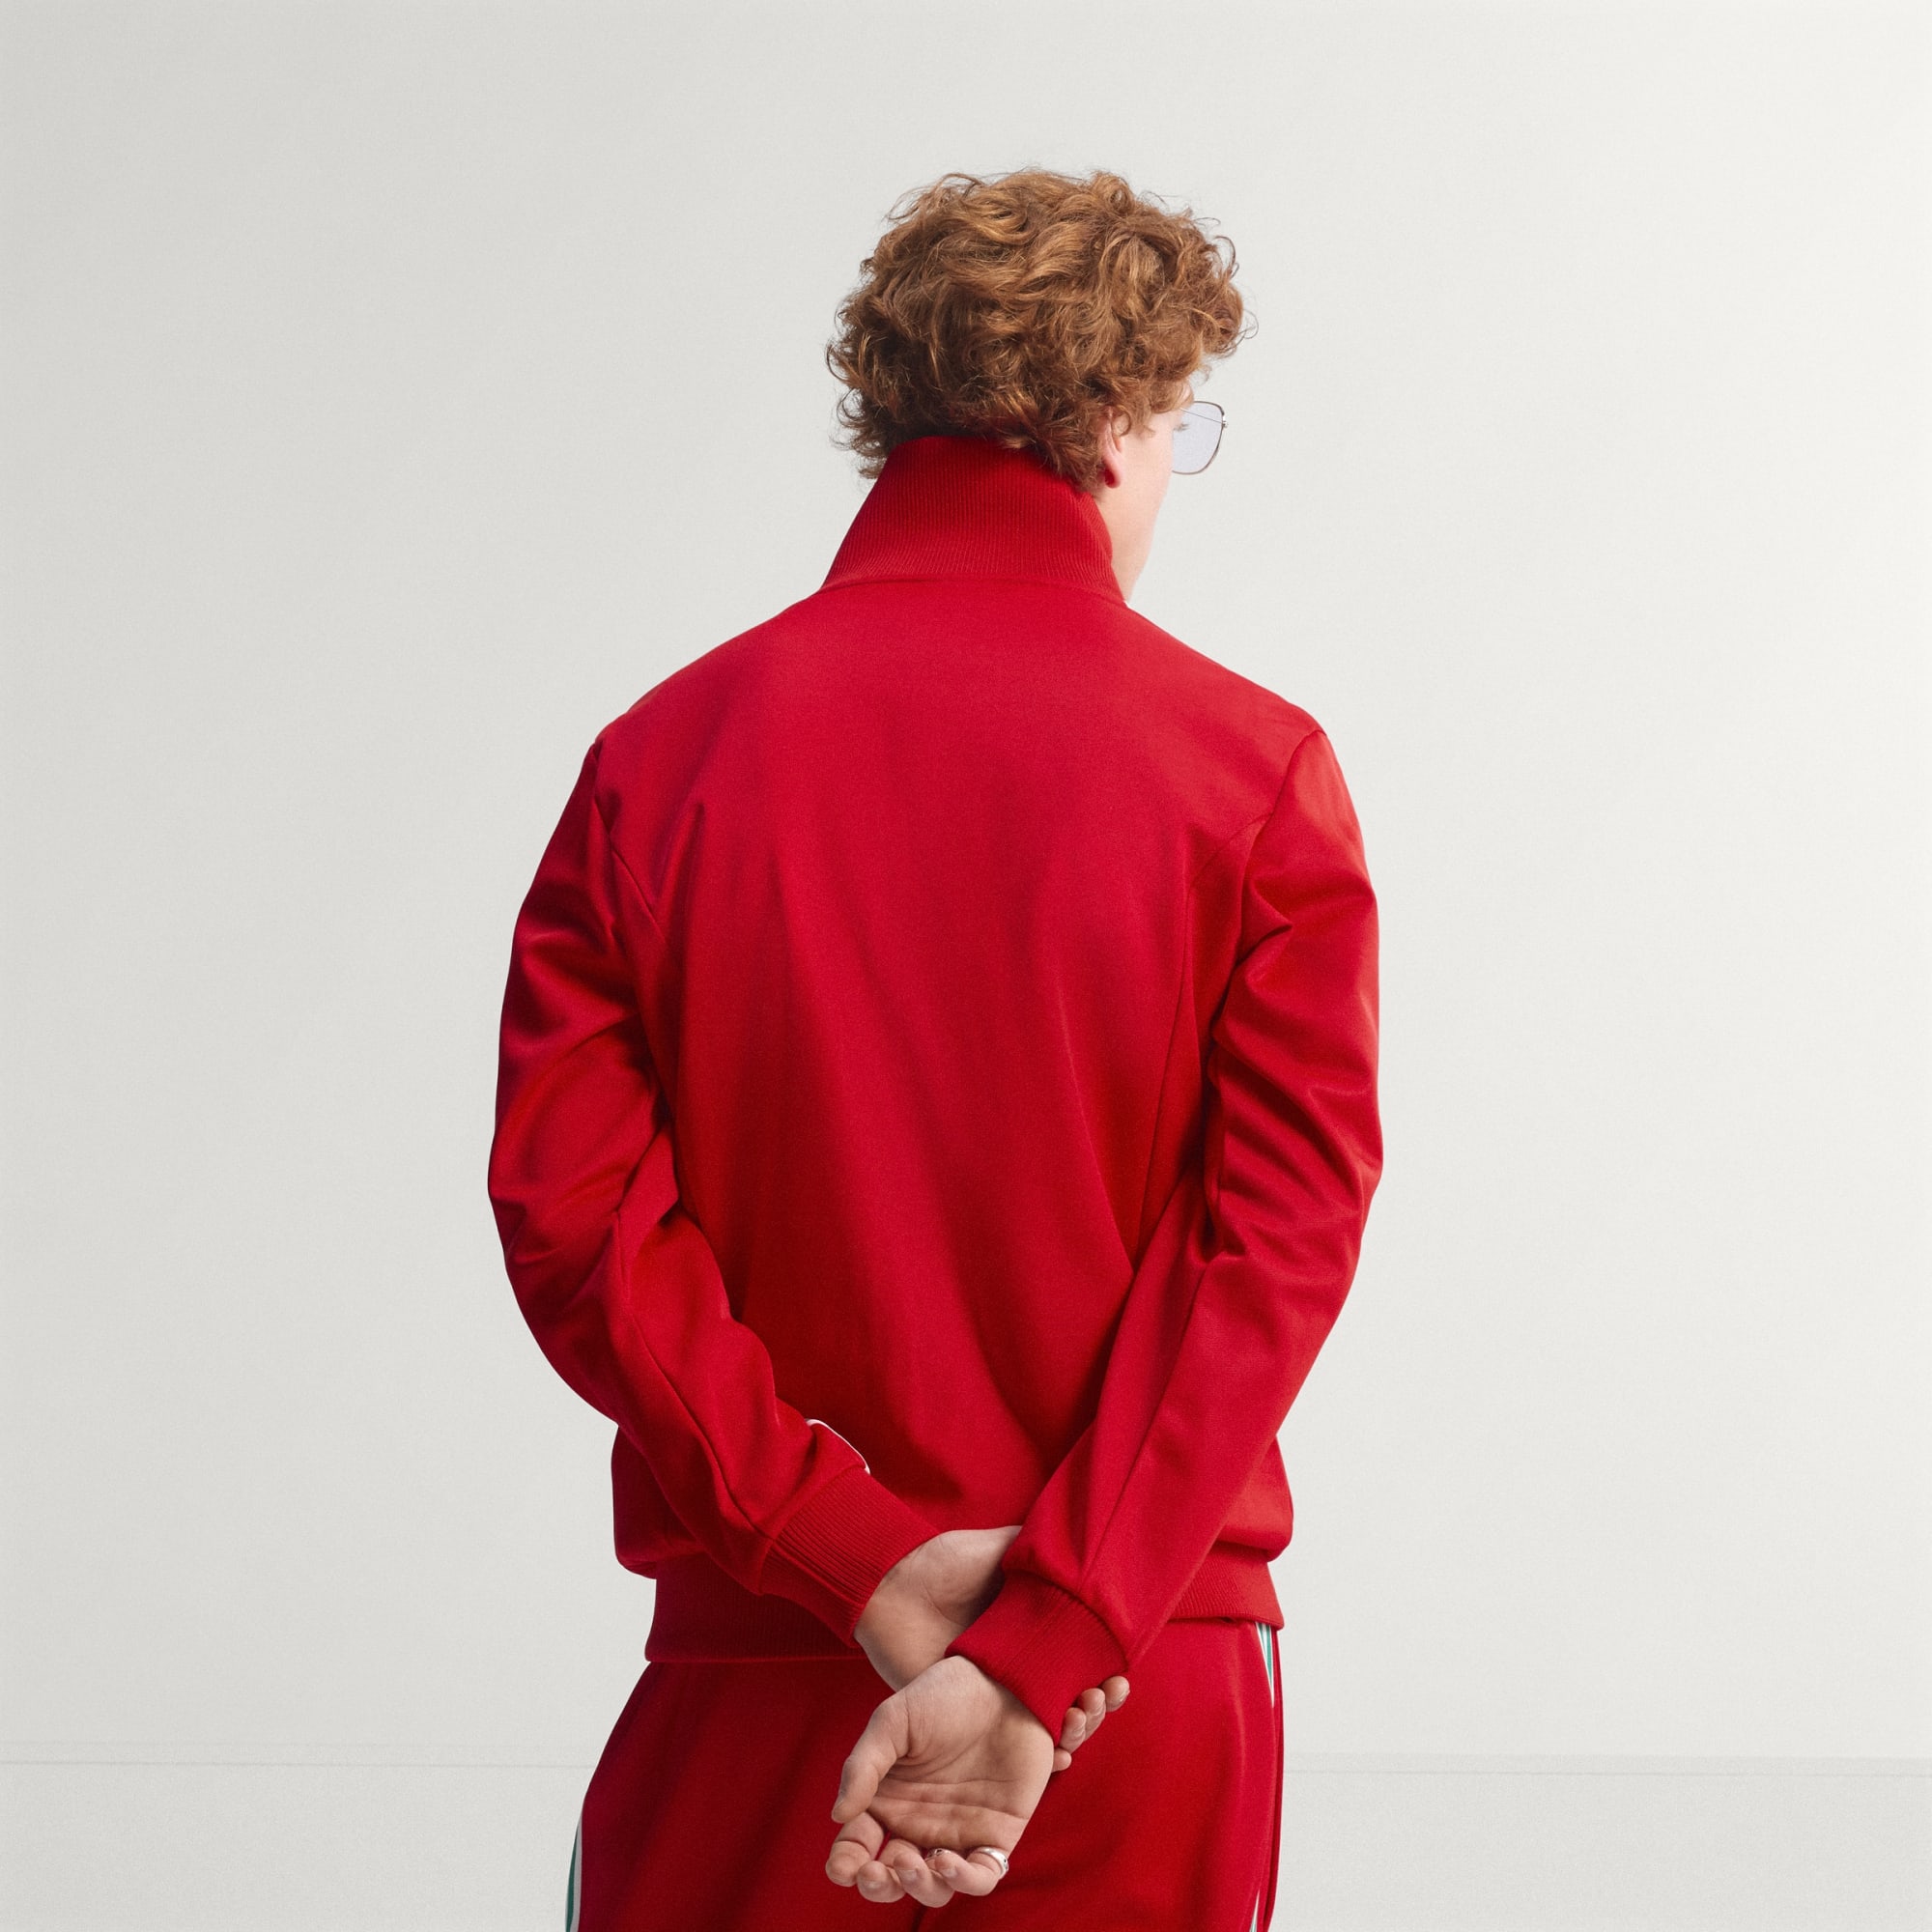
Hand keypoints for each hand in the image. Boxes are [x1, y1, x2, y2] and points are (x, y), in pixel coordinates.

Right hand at [825, 1654, 1052, 1906]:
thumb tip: (838, 1815)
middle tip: (876, 1871)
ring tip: (911, 1863)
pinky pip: (980, 1877)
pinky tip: (947, 1862)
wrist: (1001, 1680)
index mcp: (887, 1801)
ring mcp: (957, 1833)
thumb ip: (863, 1765)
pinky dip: (963, 1882)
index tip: (843, 1866)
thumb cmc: (942, 1696)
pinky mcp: (996, 1836)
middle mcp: (919, 1825)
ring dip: (918, 1888)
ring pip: (933, 1888)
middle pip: (893, 1877)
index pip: (857, 1847)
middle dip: (879, 1886)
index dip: (846, 1865)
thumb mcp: (892, 1720)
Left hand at [855, 1527, 1129, 1770]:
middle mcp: (1018, 1668)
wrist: (892, 1587)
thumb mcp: (997, 1550)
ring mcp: (993, 1695)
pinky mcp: (964, 1717)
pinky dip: (1040, 1758)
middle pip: (1072, 1700)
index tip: (1117, 1679)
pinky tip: (1057, 1757)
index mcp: (1031, 1634)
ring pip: (1048, 1727)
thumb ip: (1034, 1548)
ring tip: (1076, 1722)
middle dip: (1095, 1709)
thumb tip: (1081, 1543)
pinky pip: (1008, 1749)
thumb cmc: (944, 1565)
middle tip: (1099, 1699)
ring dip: (1074, 1733)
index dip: (1104, 1677)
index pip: (1080, 1664)